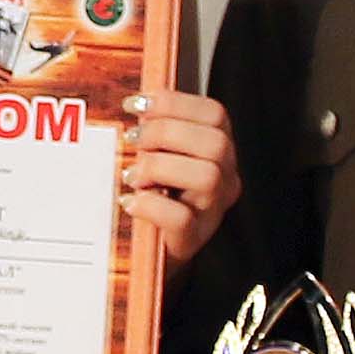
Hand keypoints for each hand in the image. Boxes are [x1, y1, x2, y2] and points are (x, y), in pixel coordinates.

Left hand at [116, 86, 240, 275]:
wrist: (152, 253)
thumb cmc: (153, 197)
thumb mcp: (157, 157)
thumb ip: (154, 130)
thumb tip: (131, 101)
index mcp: (218, 152)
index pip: (215, 114)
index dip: (174, 103)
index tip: (136, 104)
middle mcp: (225, 180)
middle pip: (216, 143)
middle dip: (166, 132)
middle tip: (133, 140)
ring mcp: (212, 212)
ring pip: (207, 177)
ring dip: (159, 167)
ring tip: (131, 175)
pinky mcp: (192, 240)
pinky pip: (181, 218)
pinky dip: (150, 206)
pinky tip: (129, 202)